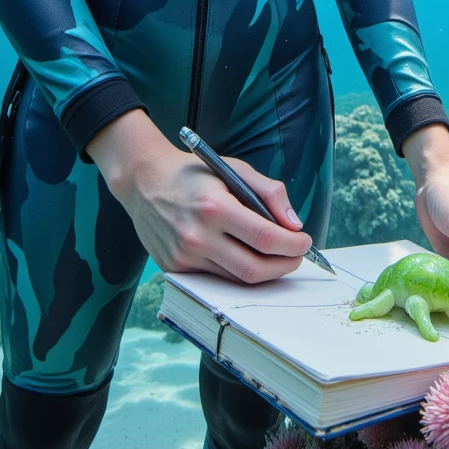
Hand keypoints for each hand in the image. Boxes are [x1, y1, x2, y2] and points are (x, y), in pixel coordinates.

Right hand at [86, 110, 310, 283]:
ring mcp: (184, 257)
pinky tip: (245, 257)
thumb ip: (269, 192)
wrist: (142, 180)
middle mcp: (198, 237)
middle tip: (296, 256)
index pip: (265, 238)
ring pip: (236, 279)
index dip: (292, 245)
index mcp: (215, 208)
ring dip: (263, 272)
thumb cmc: (192, 173)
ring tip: (275, 257)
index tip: (305, 242)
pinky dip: (236, 272)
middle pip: (254, 269)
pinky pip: (215, 278)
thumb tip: (295, 224)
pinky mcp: (175, 268)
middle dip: (284, 266)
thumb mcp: (234, 168)